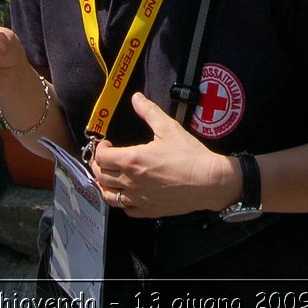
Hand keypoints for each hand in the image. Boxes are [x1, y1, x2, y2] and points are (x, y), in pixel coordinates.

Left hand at [88, 93, 236, 217]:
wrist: (208, 181)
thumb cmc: (189, 154)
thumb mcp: (169, 128)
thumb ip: (149, 112)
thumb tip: (136, 97)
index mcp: (132, 160)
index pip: (101, 158)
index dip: (100, 149)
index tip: (107, 144)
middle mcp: (130, 182)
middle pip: (101, 177)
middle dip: (98, 166)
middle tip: (105, 159)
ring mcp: (138, 199)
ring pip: (109, 196)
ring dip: (104, 185)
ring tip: (110, 177)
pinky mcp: (148, 210)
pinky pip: (126, 209)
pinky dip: (122, 202)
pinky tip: (127, 194)